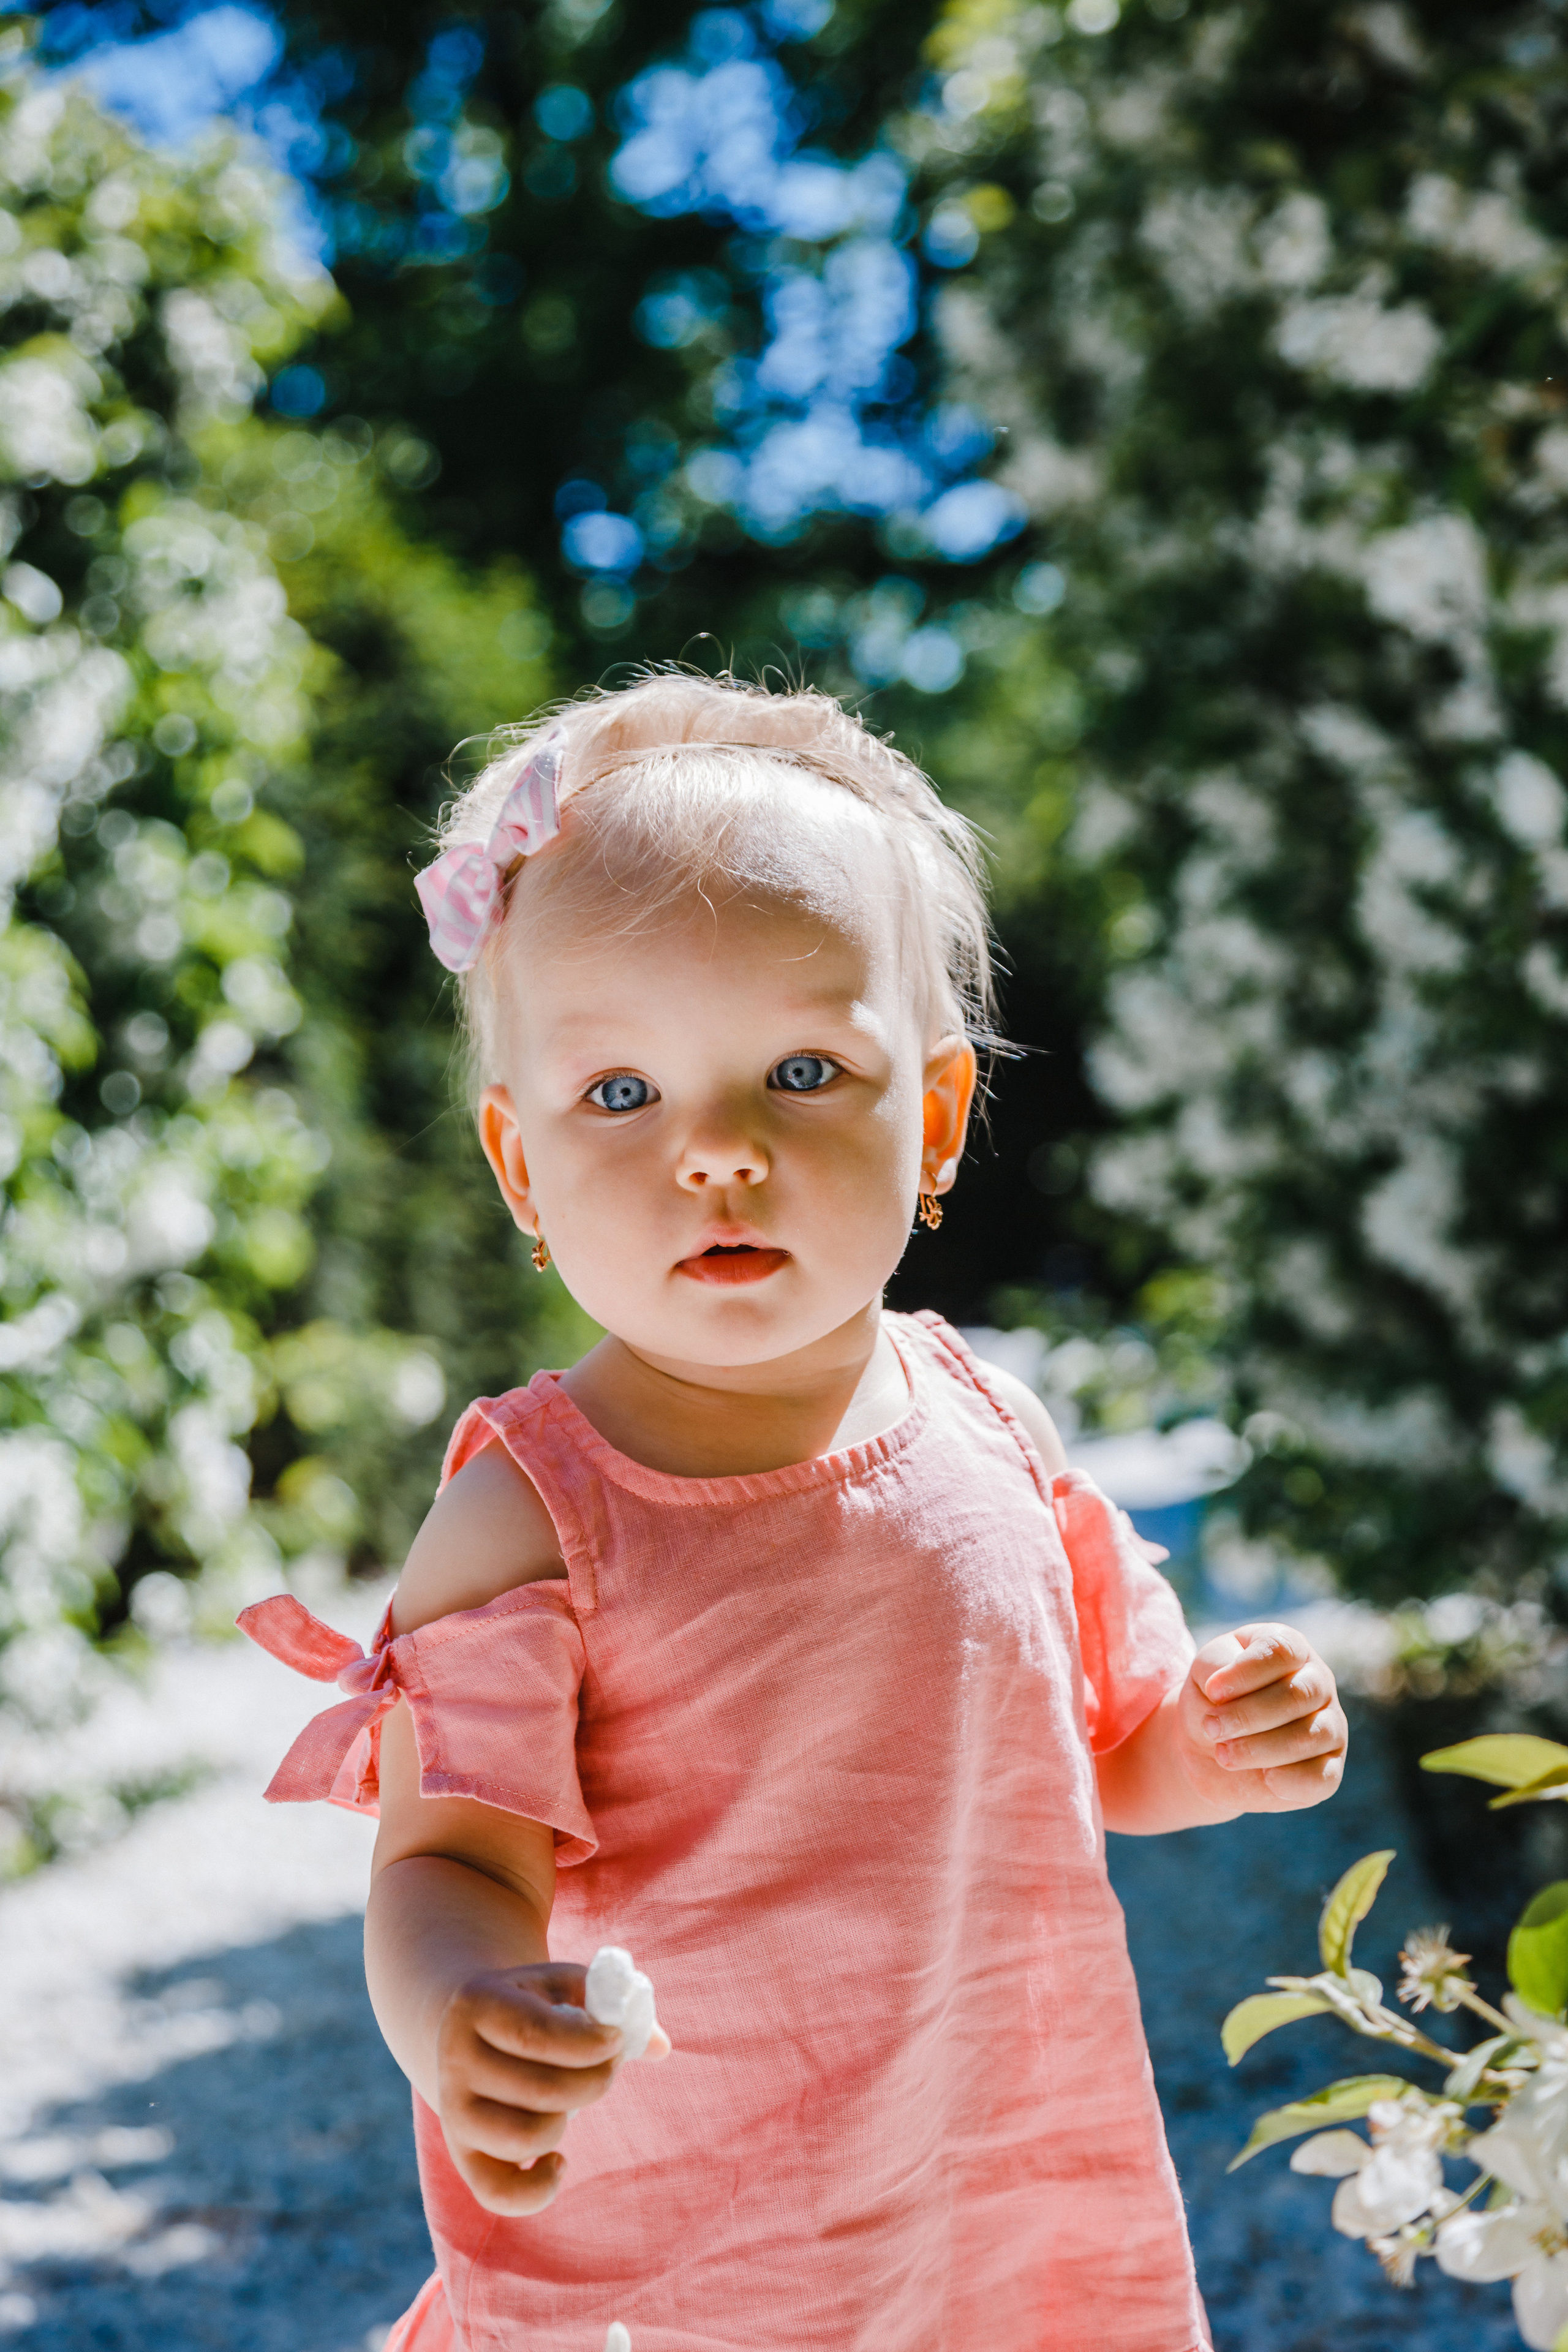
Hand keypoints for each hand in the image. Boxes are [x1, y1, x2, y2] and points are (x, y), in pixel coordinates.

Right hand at [434, 1958, 670, 2214]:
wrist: (467, 2026)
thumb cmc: (532, 2002)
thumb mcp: (564, 1984)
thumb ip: (611, 2003)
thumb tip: (660, 2046)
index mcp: (478, 2004)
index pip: (535, 2034)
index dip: (588, 2043)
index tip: (617, 2039)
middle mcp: (454, 2060)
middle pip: (540, 2090)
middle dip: (595, 2080)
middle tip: (609, 2065)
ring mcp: (454, 2112)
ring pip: (525, 2139)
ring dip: (569, 2120)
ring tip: (576, 2099)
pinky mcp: (462, 2154)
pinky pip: (499, 2193)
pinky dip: (539, 2188)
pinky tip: (560, 2160)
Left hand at [1177, 1622, 1346, 1814]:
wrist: (1207, 1749)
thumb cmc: (1211, 1701)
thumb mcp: (1204, 1672)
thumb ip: (1215, 1666)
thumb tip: (1227, 1689)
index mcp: (1291, 1649)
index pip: (1281, 1651)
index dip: (1246, 1672)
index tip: (1211, 1691)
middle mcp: (1318, 1683)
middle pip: (1297, 1695)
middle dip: (1246, 1715)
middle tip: (1211, 1727)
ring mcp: (1330, 1727)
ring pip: (1309, 1737)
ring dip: (1258, 1748)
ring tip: (1223, 1753)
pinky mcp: (1328, 1770)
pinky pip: (1318, 1778)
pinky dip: (1286, 1780)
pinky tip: (1262, 1776)